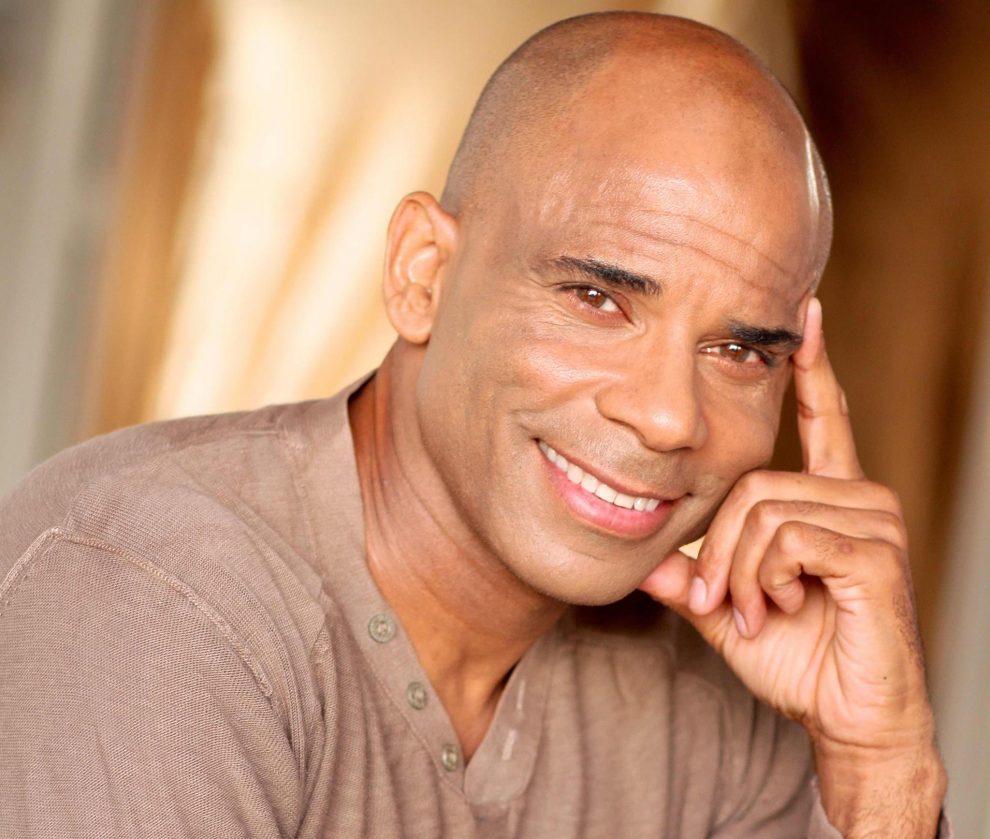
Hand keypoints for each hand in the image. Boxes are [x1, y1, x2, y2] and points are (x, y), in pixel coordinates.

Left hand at [638, 298, 944, 835]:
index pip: (824, 416)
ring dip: (741, 574)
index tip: (804, 312)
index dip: (812, 367)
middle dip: (724, 552)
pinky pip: (789, 539)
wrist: (846, 717)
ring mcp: (873, 522)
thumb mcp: (728, 607)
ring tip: (755, 611)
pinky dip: (765, 580)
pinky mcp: (875, 554)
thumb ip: (690, 575)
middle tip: (724, 602)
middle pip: (754, 483)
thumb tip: (639, 559)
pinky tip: (779, 608)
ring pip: (765, 512)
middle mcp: (858, 496)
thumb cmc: (796, 658)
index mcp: (828, 497)